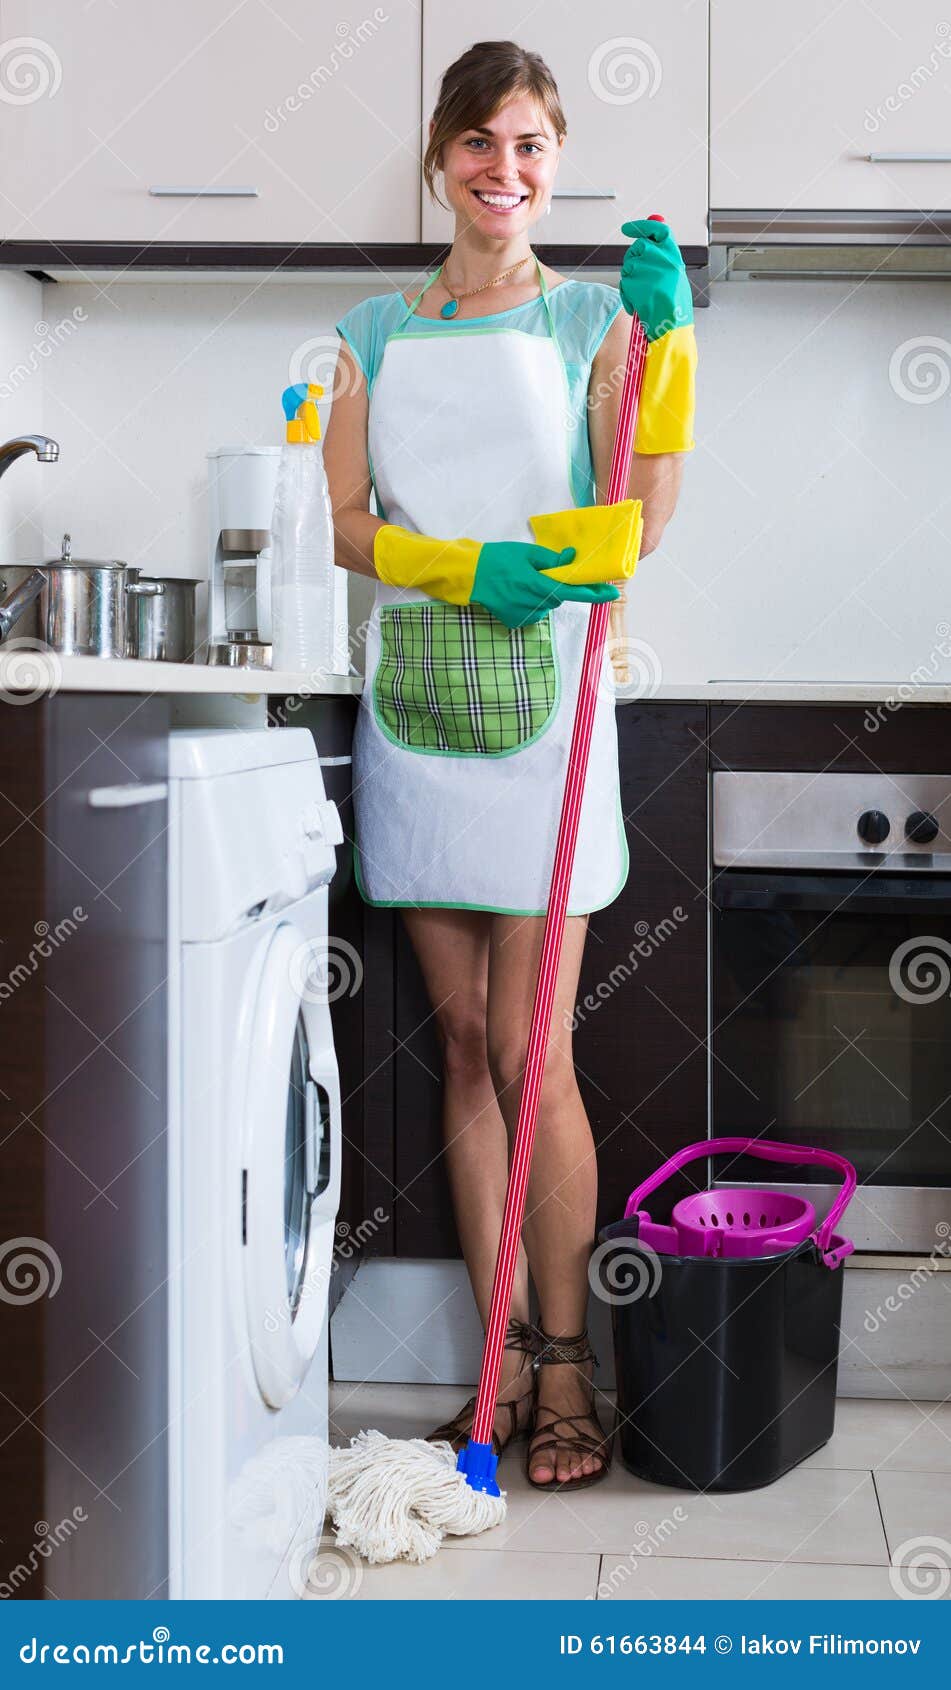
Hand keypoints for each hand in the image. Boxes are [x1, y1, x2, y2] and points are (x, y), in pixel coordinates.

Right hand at [472, 541, 619, 628]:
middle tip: (537, 573)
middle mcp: (534, 605)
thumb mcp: (527, 553)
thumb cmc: (498, 559)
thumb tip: (571, 560)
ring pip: (546, 607)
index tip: (611, 592)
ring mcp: (524, 616)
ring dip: (541, 596)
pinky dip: (530, 604)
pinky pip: (533, 613)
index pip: (573, 592)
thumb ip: (552, 559)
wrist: (470, 576)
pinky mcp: (515, 622)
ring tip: (521, 582)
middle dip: (555, 587)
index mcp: (538, 586)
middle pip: (558, 599)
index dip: (594, 593)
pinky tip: (514, 594)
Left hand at [619, 219, 692, 340]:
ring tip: (644, 294)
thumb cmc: (673, 306)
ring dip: (631, 279)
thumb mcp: (674, 276)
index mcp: (675, 258)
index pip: (658, 230)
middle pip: (639, 246)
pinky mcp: (638, 285)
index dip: (642, 226)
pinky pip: (625, 282)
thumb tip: (647, 233)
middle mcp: (664, 261)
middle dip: (634, 258)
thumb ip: (661, 255)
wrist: (671, 328)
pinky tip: (639, 303)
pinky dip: (628, 294)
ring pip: (629, 265)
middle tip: (637, 273)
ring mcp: (651, 273)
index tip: (627, 228)